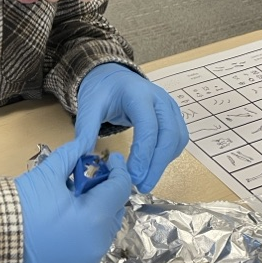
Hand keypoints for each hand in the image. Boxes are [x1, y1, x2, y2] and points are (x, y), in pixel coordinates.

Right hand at [15, 139, 131, 262]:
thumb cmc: (20, 207)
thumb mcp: (47, 174)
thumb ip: (72, 155)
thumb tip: (86, 140)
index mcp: (95, 217)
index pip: (121, 188)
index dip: (118, 170)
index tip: (112, 158)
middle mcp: (99, 242)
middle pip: (115, 209)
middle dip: (107, 191)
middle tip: (89, 177)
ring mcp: (89, 259)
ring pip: (106, 228)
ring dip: (98, 211)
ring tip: (77, 198)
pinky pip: (93, 243)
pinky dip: (88, 230)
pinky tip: (70, 218)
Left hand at [75, 63, 187, 191]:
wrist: (113, 77)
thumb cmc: (102, 91)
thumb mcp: (88, 106)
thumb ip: (85, 130)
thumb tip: (83, 158)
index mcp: (138, 93)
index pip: (148, 126)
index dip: (143, 153)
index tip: (132, 176)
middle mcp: (159, 98)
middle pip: (168, 134)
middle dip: (157, 164)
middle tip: (142, 186)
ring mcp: (170, 106)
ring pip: (177, 138)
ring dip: (164, 162)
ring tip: (145, 180)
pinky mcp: (173, 115)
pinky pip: (178, 138)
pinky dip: (167, 156)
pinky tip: (152, 167)